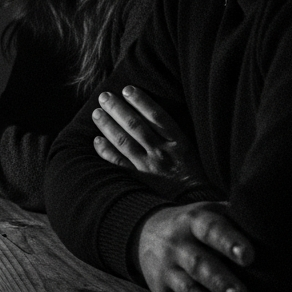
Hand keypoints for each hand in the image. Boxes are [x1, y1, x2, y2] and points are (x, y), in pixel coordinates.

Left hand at [91, 86, 206, 189]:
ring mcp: (149, 167)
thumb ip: (172, 131)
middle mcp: (162, 152)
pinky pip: (118, 163)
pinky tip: (97, 140)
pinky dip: (106, 151)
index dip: (141, 101)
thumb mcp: (190, 148)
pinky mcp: (139, 180)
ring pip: (123, 141)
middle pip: (135, 125)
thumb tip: (150, 109)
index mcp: (178, 142)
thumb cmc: (192, 172)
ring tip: (96, 113)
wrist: (195, 202)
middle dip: (117, 109)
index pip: (157, 116)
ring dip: (107, 125)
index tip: (127, 89)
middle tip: (103, 96)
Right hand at [135, 202, 254, 291]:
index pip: (210, 229)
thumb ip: (239, 216)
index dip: (228, 242)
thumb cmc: (196, 226)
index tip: (249, 256)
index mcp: (192, 222)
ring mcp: (168, 272)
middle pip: (198, 265)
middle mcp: (177, 246)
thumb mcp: (210, 211)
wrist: (146, 233)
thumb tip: (285, 222)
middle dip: (220, 282)